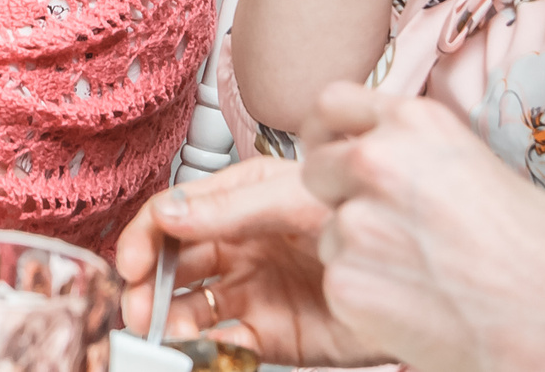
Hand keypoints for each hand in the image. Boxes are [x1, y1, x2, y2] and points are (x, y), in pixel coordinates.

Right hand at [113, 159, 382, 365]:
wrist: (415, 269)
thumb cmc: (361, 214)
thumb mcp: (293, 198)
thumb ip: (229, 207)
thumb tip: (167, 214)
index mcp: (238, 203)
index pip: (175, 214)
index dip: (146, 237)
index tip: (129, 262)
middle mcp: (237, 247)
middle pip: (173, 264)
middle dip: (145, 284)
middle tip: (135, 306)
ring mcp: (250, 291)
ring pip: (189, 306)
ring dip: (166, 318)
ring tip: (158, 330)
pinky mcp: (270, 334)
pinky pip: (223, 342)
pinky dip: (201, 346)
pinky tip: (195, 345)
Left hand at [298, 84, 544, 371]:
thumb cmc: (537, 251)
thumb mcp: (478, 165)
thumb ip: (418, 154)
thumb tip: (389, 158)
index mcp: (413, 122)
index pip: (332, 103)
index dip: (328, 131)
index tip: (329, 148)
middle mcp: (375, 160)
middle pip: (316, 168)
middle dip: (339, 196)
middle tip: (380, 227)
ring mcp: (357, 220)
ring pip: (329, 231)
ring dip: (359, 252)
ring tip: (419, 274)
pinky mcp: (346, 279)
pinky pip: (337, 281)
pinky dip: (365, 296)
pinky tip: (413, 305)